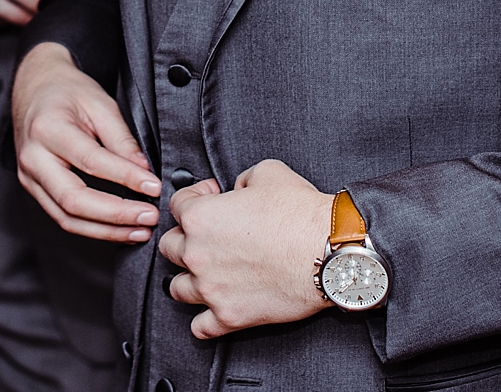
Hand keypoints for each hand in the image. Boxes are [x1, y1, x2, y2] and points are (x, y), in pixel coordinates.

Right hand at [12, 42, 160, 241]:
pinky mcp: (34, 190)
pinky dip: (94, 228)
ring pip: (67, 218)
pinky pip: (63, 217)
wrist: (35, 87)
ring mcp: (29, 177)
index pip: (91, 161)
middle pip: (74, 200)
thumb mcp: (100, 103)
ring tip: (140, 231)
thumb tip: (144, 172)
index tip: (153, 187)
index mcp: (48, 129)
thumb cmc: (67, 91)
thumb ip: (121, 139)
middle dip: (116, 215)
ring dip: (107, 231)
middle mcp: (33, 158)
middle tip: (149, 217)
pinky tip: (120, 229)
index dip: (125, 177)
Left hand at [156, 159, 330, 338]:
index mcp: (201, 217)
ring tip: (204, 273)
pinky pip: (200, 327)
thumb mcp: (268, 172)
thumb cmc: (301, 214)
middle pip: (170, 246)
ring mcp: (211, 289)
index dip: (195, 197)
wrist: (330, 253)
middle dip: (185, 237)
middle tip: (207, 236)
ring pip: (177, 288)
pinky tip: (212, 309)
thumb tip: (238, 189)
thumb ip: (241, 179)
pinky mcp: (230, 316)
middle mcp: (198, 254)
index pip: (177, 204)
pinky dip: (203, 320)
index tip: (210, 198)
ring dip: (188, 278)